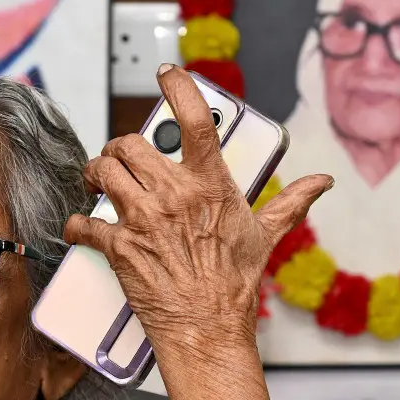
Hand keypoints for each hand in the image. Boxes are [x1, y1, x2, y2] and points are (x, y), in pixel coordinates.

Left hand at [64, 65, 333, 351]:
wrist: (206, 327)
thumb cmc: (234, 283)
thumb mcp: (266, 236)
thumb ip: (291, 202)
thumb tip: (321, 183)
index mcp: (210, 185)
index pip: (195, 120)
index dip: (179, 88)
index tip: (167, 73)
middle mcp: (173, 195)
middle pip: (130, 144)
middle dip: (119, 147)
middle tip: (119, 158)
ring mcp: (143, 219)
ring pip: (103, 172)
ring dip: (95, 173)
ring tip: (98, 182)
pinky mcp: (119, 247)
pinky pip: (85, 223)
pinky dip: (78, 224)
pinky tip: (81, 226)